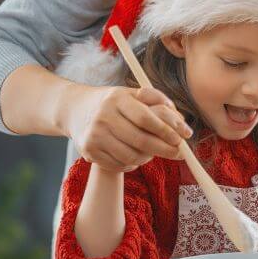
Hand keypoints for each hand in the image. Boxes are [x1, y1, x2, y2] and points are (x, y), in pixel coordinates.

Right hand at [63, 85, 191, 171]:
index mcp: (117, 99)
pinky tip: (136, 156)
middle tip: (179, 153)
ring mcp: (94, 135)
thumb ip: (158, 101)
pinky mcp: (89, 151)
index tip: (182, 137)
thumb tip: (181, 123)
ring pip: (132, 156)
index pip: (146, 118)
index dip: (167, 130)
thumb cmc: (113, 102)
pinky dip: (133, 164)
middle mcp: (103, 117)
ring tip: (154, 152)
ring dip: (149, 158)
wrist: (75, 110)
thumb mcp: (132, 93)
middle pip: (141, 140)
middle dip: (165, 149)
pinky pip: (119, 164)